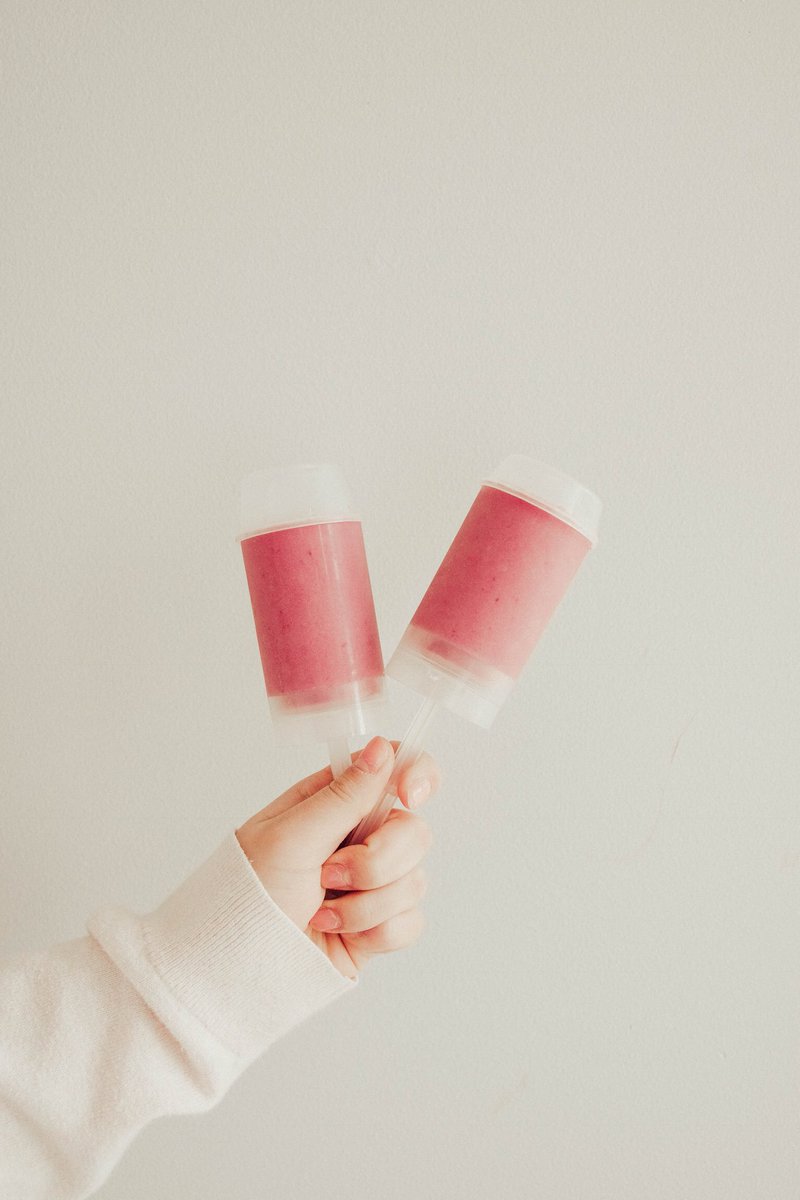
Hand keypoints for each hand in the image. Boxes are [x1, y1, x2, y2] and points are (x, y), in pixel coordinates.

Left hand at [235, 736, 439, 980]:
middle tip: (329, 875)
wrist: (238, 967)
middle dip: (376, 861)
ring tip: (322, 912)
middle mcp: (359, 837)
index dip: (416, 775)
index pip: (396, 769)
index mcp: (336, 802)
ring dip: (366, 904)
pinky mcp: (379, 925)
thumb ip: (343, 795)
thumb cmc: (248, 894)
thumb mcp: (291, 835)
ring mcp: (372, 883)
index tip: (408, 795)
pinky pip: (410, 921)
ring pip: (415, 880)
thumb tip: (382, 747)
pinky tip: (340, 933)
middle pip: (414, 832)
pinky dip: (375, 931)